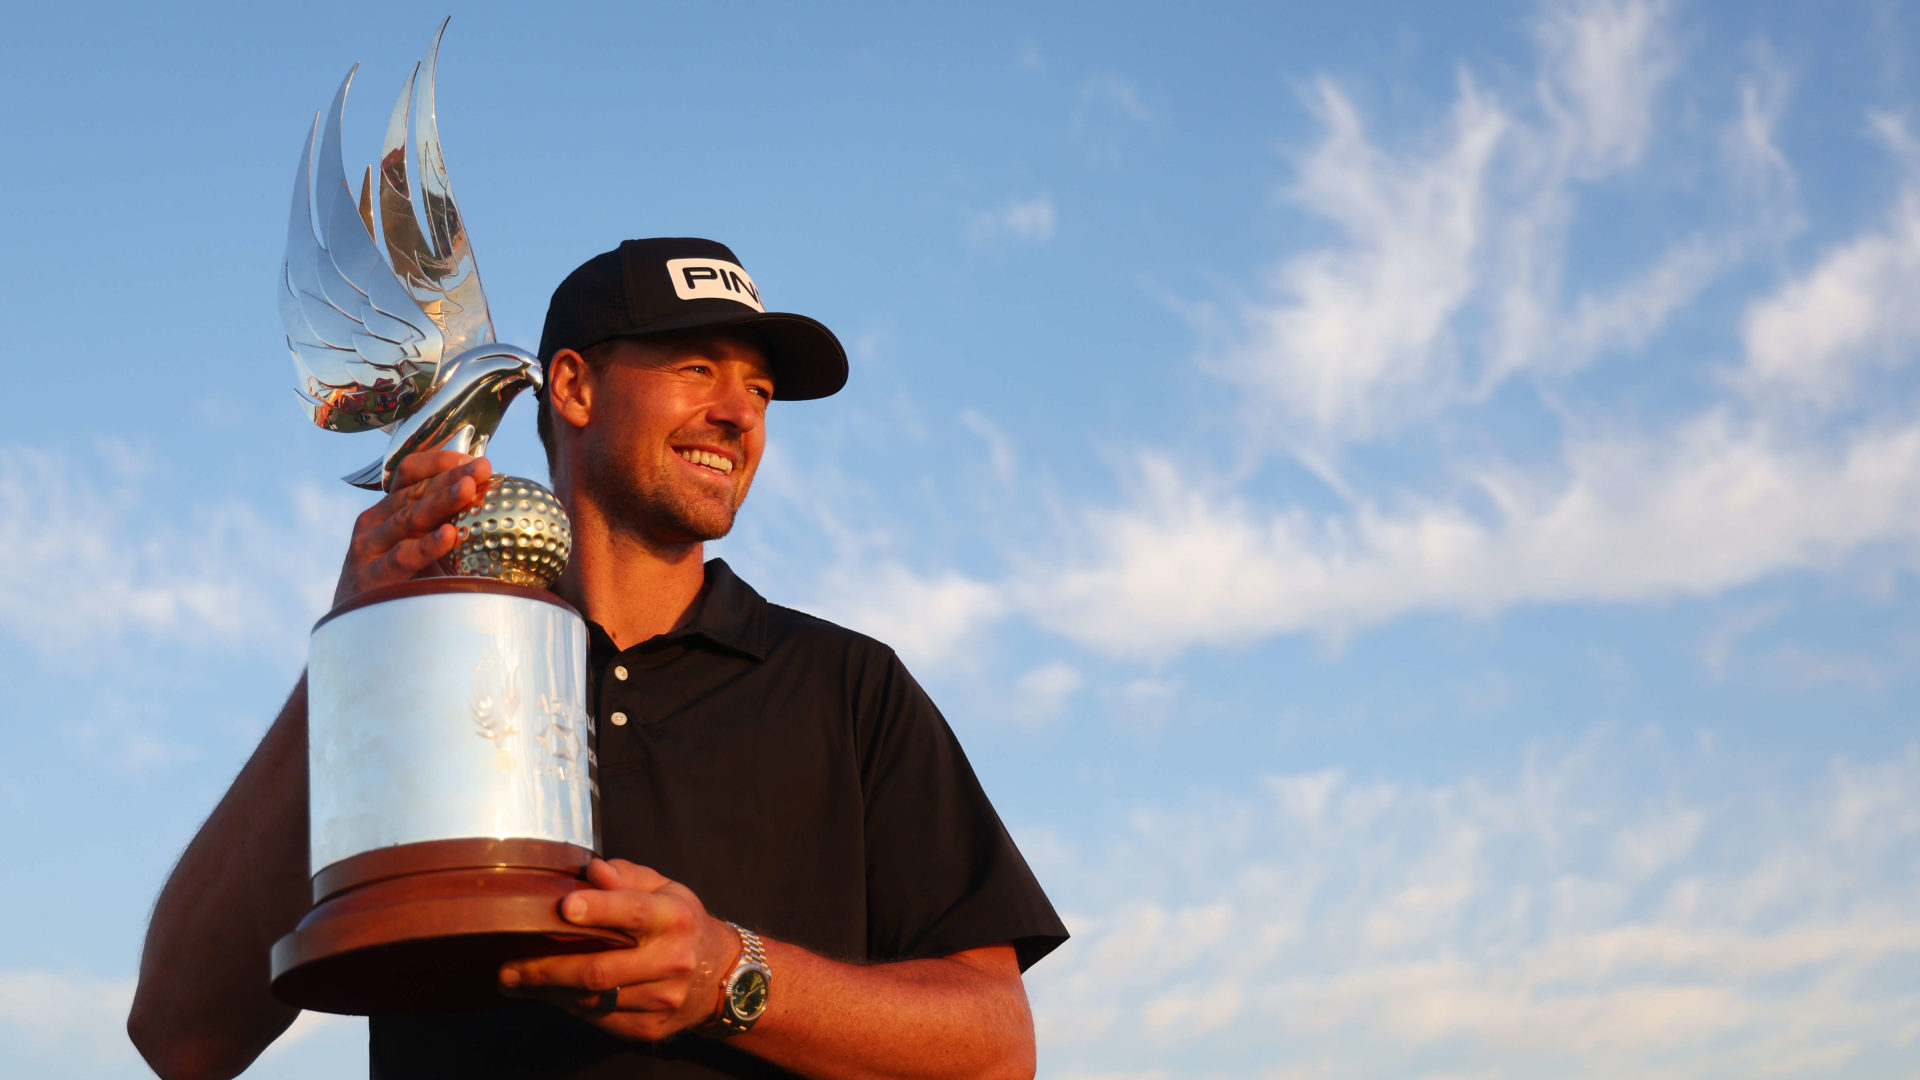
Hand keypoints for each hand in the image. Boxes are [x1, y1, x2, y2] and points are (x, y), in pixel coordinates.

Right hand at [332, 452, 491, 606]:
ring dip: (440, 502)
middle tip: (482, 469)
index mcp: (388, 509)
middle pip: (414, 491)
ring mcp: (369, 548)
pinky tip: (449, 535)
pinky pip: (402, 557)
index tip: (475, 460)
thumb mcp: (423, 548)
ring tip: (468, 490)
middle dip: (451, 477)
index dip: (441, 461)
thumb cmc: (404, 585)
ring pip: (408, 518)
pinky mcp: (370, 577)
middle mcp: (374, 522)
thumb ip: (447, 525)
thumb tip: (501, 507)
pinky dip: (426, 545)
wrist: (363, 630)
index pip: (410, 472)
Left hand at [498, 859, 742, 1042]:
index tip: (563, 906)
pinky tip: (549, 994)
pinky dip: (568, 1006)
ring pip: (594, 999)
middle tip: (509, 966)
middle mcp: (672, 960)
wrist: (721, 976)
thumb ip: (626, 877)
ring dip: (549, 992)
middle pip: (601, 968)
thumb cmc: (679, 923)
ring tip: (516, 980)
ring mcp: (662, 999)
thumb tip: (592, 871)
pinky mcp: (650, 1027)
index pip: (633, 912)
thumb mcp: (664, 889)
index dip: (598, 909)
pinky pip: (599, 1019)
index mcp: (674, 917)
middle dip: (547, 968)